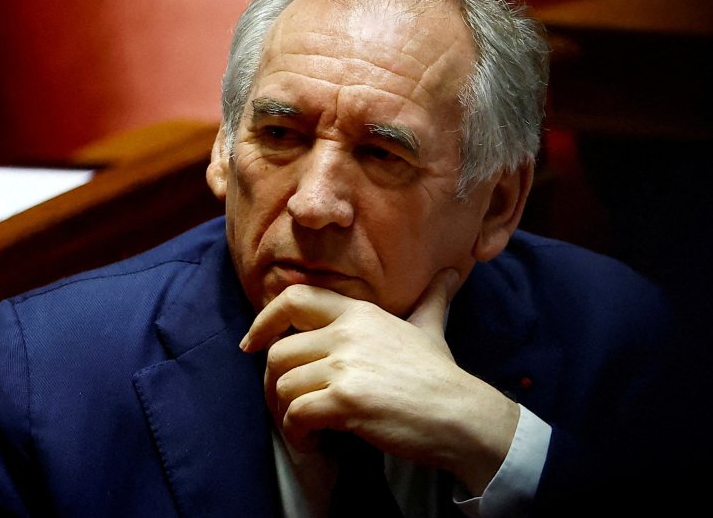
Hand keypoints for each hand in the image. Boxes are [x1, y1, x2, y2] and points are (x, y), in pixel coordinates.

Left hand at [239, 268, 518, 493]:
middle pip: (279, 353)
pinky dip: (297, 433)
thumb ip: (431, 299)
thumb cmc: (441, 376)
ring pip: (283, 386)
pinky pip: (296, 414)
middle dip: (275, 385)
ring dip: (286, 414)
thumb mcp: (431, 328)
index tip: (253, 343)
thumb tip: (451, 272)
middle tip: (289, 405)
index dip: (265, 320)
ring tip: (306, 428)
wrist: (459, 414)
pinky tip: (315, 440)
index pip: (295, 298)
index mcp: (361, 313)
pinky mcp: (345, 401)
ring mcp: (345, 366)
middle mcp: (348, 333)